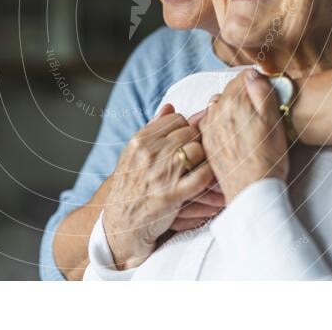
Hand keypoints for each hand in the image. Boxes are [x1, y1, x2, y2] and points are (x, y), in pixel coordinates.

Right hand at [103, 104, 215, 269]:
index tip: (187, 142)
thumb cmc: (130, 187)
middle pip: (190, 132)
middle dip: (197, 142)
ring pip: (197, 150)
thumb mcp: (134, 154)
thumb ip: (153, 129)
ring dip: (204, 159)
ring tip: (203, 167)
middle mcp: (149, 153)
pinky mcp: (173, 195)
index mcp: (140, 140)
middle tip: (199, 156)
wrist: (120, 224)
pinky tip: (210, 179)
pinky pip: (202, 176)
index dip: (186, 129)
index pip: (177, 119)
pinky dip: (210, 176)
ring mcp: (161, 174)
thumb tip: (170, 107)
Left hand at [200, 69, 289, 202]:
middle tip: (260, 110)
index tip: (266, 92)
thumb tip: (253, 72)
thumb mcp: (274, 121)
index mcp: (234, 102)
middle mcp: (216, 112)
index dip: (257, 82)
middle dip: (244, 95)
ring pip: (220, 106)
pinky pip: (212, 123)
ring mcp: (209, 127)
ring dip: (232, 108)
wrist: (252, 192)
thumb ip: (262, 92)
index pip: (243, 78)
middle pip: (230, 91)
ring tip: (249, 123)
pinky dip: (222, 123)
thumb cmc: (269, 158)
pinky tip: (236, 134)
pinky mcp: (207, 142)